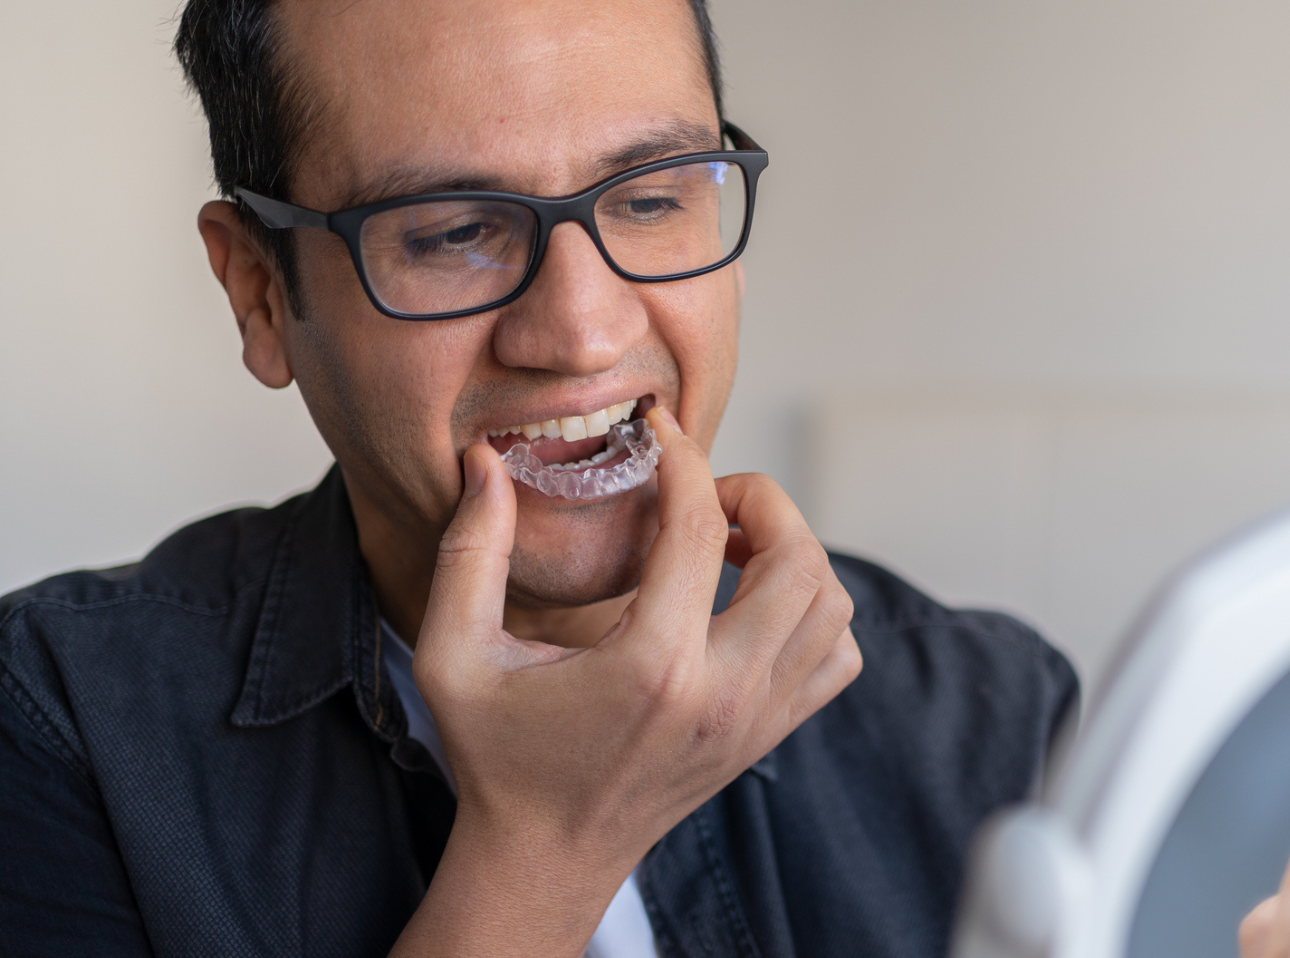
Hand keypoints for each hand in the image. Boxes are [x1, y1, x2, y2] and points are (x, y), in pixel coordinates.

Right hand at [391, 406, 863, 956]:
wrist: (547, 857)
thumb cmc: (499, 757)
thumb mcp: (452, 657)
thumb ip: (467, 554)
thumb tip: (485, 465)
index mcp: (651, 667)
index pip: (700, 527)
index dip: (683, 460)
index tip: (657, 432)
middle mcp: (723, 694)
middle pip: (799, 560)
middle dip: (762, 501)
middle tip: (707, 496)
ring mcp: (757, 719)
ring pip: (831, 605)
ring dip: (794, 553)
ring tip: (731, 544)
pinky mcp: (770, 734)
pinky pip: (837, 655)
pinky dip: (814, 614)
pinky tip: (753, 602)